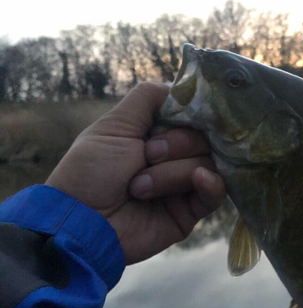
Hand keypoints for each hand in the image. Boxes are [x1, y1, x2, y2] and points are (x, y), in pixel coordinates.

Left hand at [46, 82, 225, 264]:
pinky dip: (211, 184)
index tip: (183, 116)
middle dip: (175, 144)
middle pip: (203, 139)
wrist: (82, 221)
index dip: (190, 115)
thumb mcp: (115, 125)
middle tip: (146, 156)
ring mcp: (183, 186)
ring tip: (139, 187)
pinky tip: (198, 179)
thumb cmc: (92, 170)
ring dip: (173, 171)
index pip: (193, 117)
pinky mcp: (190, 212)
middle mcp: (174, 158)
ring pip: (208, 163)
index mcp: (157, 136)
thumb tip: (181, 86)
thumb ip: (147, 98)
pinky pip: (216, 194)